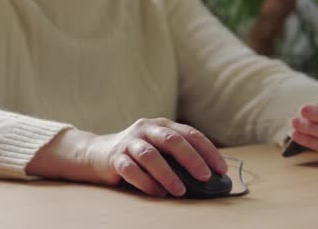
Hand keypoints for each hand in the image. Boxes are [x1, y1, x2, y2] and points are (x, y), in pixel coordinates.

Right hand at [84, 118, 227, 196]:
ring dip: (168, 174)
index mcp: (161, 125)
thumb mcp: (158, 148)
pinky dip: (146, 182)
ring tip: (180, 191)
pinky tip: (157, 193)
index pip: (190, 134)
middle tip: (204, 177)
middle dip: (191, 159)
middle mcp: (146, 129)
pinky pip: (131, 170)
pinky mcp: (115, 158)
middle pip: (172, 140)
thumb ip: (177, 156)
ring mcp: (129, 142)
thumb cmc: (136, 153)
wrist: (96, 153)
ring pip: (150, 155)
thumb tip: (207, 177)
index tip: (221, 169)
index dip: (208, 151)